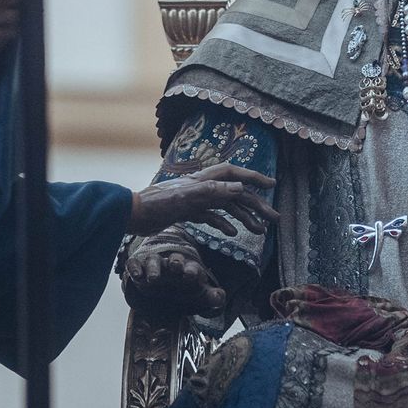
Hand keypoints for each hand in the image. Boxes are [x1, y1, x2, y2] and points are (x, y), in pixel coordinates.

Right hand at [124, 240, 226, 314]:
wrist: (164, 286)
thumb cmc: (185, 288)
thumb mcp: (198, 294)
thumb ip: (211, 297)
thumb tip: (220, 297)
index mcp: (188, 269)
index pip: (192, 267)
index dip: (192, 271)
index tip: (192, 276)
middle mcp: (171, 264)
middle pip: (174, 260)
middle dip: (175, 262)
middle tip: (175, 267)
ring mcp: (154, 265)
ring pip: (153, 261)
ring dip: (153, 268)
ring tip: (153, 279)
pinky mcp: (139, 268)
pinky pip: (134, 264)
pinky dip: (134, 268)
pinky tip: (136, 276)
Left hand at [127, 162, 279, 236]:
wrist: (133, 215)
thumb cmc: (156, 204)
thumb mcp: (185, 198)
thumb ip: (212, 191)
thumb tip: (240, 187)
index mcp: (203, 179)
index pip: (234, 174)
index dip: (254, 177)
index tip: (272, 185)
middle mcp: (202, 187)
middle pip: (236, 194)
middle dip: (256, 205)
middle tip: (274, 219)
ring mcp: (196, 199)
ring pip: (227, 207)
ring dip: (244, 218)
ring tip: (260, 231)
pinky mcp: (188, 212)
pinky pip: (212, 217)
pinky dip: (224, 224)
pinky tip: (233, 233)